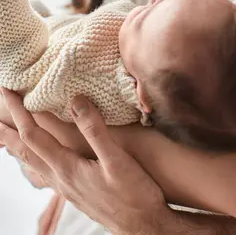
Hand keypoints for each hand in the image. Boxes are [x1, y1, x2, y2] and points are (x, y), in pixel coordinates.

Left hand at [0, 89, 172, 234]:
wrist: (144, 228)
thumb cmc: (134, 194)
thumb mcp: (117, 159)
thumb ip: (95, 129)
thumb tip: (76, 100)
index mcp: (66, 167)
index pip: (33, 135)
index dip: (19, 112)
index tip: (8, 92)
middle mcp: (60, 178)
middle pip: (24, 151)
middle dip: (7, 131)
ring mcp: (66, 187)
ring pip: (31, 163)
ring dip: (16, 146)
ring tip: (6, 136)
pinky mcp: (75, 191)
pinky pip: (42, 171)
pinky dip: (32, 159)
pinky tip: (38, 160)